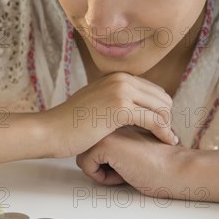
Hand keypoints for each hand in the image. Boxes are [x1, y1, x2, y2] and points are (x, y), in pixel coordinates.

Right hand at [43, 72, 176, 157]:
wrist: (51, 130)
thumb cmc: (69, 123)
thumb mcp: (95, 102)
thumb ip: (113, 99)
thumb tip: (132, 105)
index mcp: (115, 76)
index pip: (153, 90)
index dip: (160, 109)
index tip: (160, 127)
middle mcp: (120, 78)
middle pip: (162, 97)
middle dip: (167, 117)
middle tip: (165, 136)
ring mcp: (121, 91)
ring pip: (162, 108)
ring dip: (168, 125)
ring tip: (167, 140)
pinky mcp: (121, 107)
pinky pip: (156, 120)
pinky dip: (164, 132)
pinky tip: (167, 142)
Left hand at [75, 126, 181, 192]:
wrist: (178, 170)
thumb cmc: (159, 164)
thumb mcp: (132, 148)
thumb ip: (114, 143)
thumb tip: (89, 153)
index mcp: (118, 118)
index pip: (93, 140)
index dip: (107, 160)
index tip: (129, 162)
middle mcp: (110, 120)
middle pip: (86, 148)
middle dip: (102, 164)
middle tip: (127, 168)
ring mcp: (107, 129)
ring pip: (84, 156)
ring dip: (102, 171)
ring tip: (126, 171)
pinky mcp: (106, 144)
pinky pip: (86, 165)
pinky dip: (102, 177)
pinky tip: (124, 175)